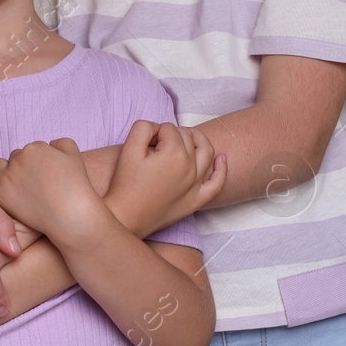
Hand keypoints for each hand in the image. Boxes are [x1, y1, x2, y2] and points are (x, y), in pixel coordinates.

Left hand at [0, 137, 105, 246]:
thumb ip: (61, 143)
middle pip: (14, 158)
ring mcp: (7, 177)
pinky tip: (1, 190)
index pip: (29, 150)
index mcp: (34, 148)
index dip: (35, 162)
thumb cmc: (75, 186)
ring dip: (3, 172)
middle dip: (21, 167)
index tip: (40, 174)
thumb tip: (50, 145)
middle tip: (30, 183)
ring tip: (13, 185)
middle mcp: (18, 159)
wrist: (70, 214)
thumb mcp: (74, 154)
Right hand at [106, 121, 226, 235]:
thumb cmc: (124, 184)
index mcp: (174, 153)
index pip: (169, 128)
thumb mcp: (128, 148)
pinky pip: (217, 183)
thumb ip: (144, 128)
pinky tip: (221, 159)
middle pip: (187, 137)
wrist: (125, 217)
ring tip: (187, 138)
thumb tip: (158, 128)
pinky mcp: (196, 200)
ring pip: (207, 152)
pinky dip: (222, 169)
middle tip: (155, 145)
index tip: (144, 144)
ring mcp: (196, 185)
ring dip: (199, 140)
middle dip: (173, 135)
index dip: (155, 131)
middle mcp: (190, 167)